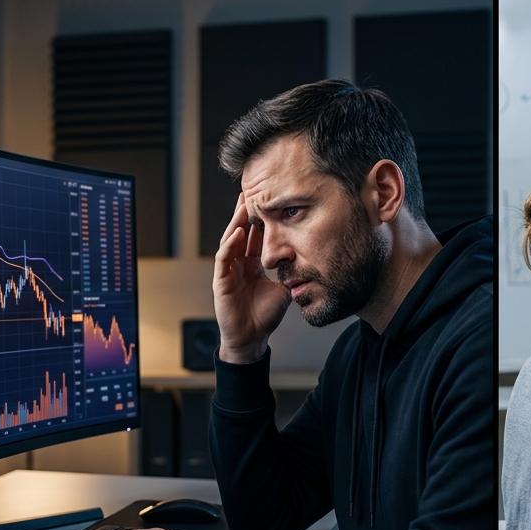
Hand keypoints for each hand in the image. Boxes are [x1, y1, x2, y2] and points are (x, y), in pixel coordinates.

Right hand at [213, 193, 292, 363]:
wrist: (253, 338)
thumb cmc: (265, 316)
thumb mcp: (284, 289)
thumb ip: (291, 273)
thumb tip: (310, 261)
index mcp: (252, 264)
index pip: (255, 236)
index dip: (261, 220)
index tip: (270, 201)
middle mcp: (238, 264)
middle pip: (241, 232)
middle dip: (246, 212)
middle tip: (252, 191)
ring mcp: (227, 271)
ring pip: (230, 240)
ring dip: (237, 222)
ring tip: (245, 204)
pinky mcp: (220, 281)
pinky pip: (224, 258)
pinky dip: (231, 243)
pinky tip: (239, 231)